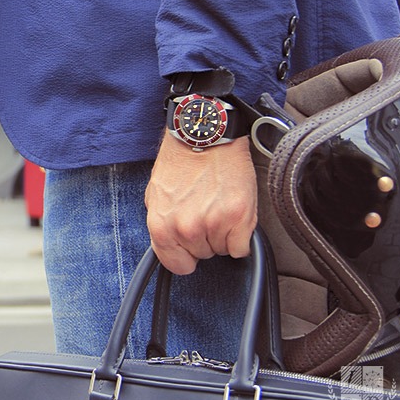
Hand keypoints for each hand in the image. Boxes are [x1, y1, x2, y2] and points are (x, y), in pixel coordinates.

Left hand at [144, 133, 256, 274]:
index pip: (176, 265)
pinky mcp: (239, 217)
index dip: (185, 256)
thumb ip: (163, 223)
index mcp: (161, 225)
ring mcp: (213, 223)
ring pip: (223, 249)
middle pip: (202, 255)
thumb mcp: (156, 195)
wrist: (203, 134)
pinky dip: (242, 234)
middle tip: (204, 209)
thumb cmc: (180, 160)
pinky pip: (242, 247)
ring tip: (217, 204)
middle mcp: (186, 228)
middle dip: (204, 238)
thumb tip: (171, 244)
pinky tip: (233, 211)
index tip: (190, 245)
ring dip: (223, 233)